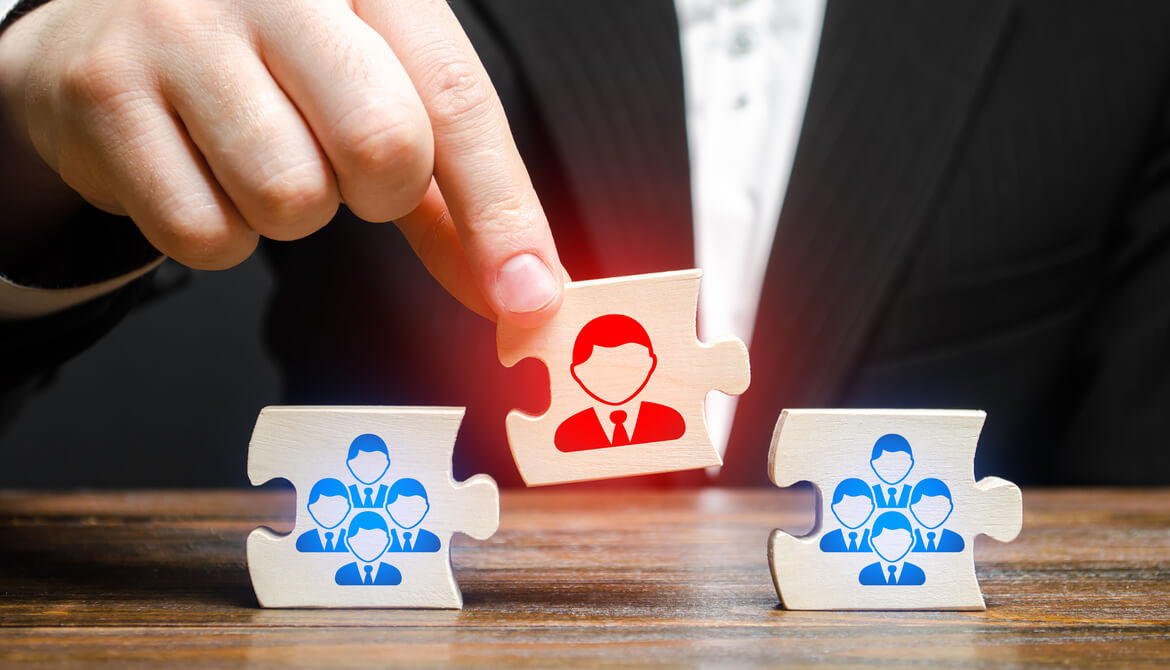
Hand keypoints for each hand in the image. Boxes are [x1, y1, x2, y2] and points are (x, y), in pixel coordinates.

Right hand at [0, 0, 564, 323]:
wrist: (111, 30)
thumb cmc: (277, 66)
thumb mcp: (381, 93)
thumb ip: (454, 192)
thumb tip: (522, 297)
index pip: (456, 97)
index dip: (503, 212)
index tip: (530, 299)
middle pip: (383, 145)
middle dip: (379, 193)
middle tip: (345, 168)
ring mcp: (177, 25)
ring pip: (290, 197)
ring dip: (293, 211)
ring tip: (258, 152)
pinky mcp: (104, 91)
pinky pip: (204, 234)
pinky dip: (219, 230)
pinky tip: (199, 167)